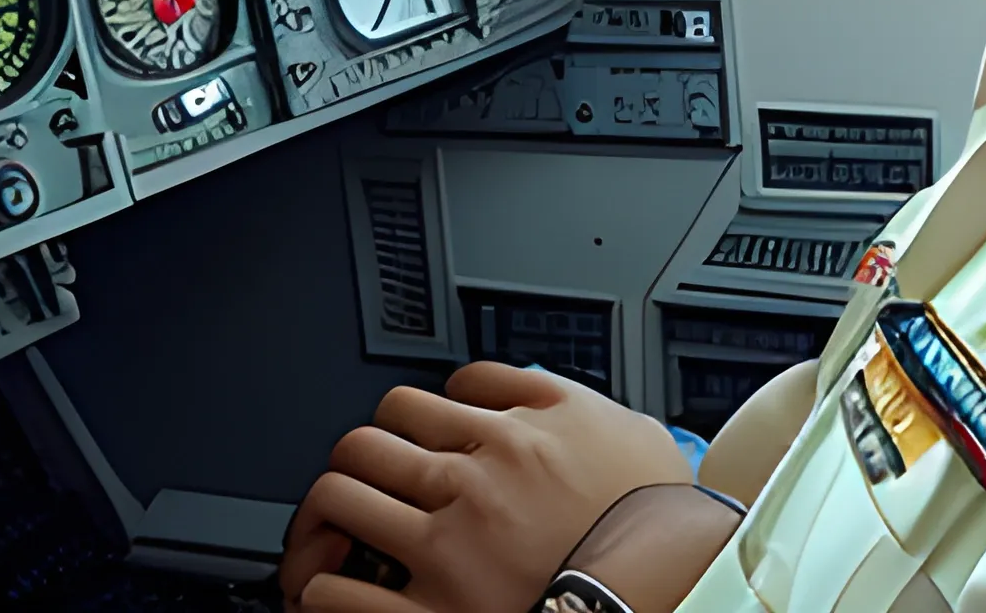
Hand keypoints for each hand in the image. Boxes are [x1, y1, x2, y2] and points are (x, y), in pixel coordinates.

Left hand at [280, 364, 691, 612]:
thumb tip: (540, 392)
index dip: (420, 411)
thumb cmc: (655, 526)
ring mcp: (446, 548)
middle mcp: (474, 479)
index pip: (434, 393)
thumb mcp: (629, 432)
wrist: (663, 593)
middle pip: (372, 435)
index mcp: (519, 431)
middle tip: (363, 474)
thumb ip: (574, 401)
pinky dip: (322, 589)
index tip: (421, 431)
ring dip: (327, 511)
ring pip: (341, 497)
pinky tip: (333, 589)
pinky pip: (337, 594)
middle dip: (361, 452)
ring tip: (331, 526)